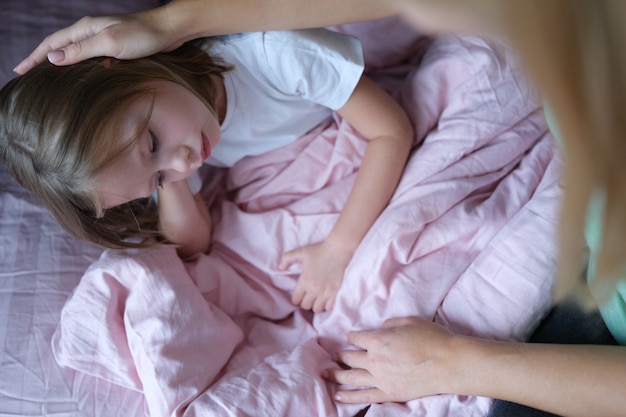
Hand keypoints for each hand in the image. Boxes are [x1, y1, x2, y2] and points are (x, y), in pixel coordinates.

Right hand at [14, 9, 179, 73]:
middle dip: (43, 61)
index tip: (19, 71)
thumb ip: (82, 51)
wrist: (170, 31)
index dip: (34, 57)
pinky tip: (82, 79)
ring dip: (63, 66)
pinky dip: (83, 69)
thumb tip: (52, 58)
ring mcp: (103, 40)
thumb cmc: (143, 36)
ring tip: (51, 81)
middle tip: (29, 77)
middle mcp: (91, 32)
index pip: (51, 43)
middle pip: (60, 48)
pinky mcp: (116, 48)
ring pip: (76, 55)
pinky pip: (92, 60)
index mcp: (85, 28)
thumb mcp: (109, 43)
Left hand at [279, 240, 351, 312]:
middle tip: (308, 295)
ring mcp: (325, 292)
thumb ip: (287, 258)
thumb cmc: (319, 251)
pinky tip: (326, 299)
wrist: (338, 250)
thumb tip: (280, 268)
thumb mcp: (300, 252)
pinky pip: (329, 307)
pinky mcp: (335, 292)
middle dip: (305, 302)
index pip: (295, 300)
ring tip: (316, 298)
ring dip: (315, 304)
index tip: (299, 293)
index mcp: (304, 280)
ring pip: (317, 309)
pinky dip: (326, 305)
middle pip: (305, 306)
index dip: (296, 298)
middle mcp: (314, 289)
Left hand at [323, 317, 457, 402]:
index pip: (356, 337)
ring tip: (325, 374)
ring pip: (350, 377)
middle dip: (339, 356)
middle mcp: (374, 359)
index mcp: (377, 340)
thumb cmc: (431, 338)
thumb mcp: (408, 320)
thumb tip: (381, 328)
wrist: (447, 363)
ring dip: (335, 375)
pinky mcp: (388, 393)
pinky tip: (337, 395)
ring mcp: (380, 378)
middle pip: (349, 357)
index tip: (349, 336)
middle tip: (332, 356)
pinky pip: (363, 396)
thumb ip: (389, 323)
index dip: (351, 336)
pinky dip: (348, 397)